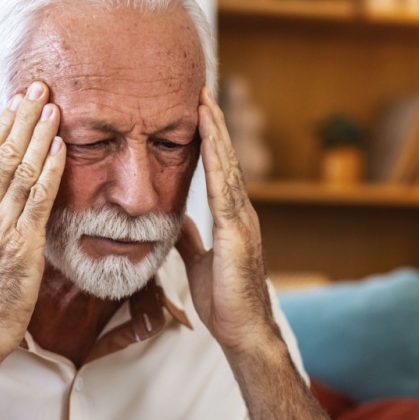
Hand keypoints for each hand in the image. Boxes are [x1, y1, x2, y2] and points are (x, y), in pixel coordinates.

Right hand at [0, 82, 64, 360]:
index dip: (1, 125)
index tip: (16, 101)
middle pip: (2, 152)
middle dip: (22, 116)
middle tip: (38, 85)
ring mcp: (0, 225)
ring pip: (20, 168)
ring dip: (38, 133)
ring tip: (53, 104)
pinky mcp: (21, 243)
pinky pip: (38, 198)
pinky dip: (50, 169)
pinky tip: (61, 147)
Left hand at [176, 85, 277, 355]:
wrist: (242, 331)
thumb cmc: (224, 302)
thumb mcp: (198, 263)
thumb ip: (189, 239)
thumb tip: (176, 220)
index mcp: (230, 218)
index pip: (217, 169)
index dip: (207, 139)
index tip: (196, 109)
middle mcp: (240, 212)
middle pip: (224, 159)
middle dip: (212, 124)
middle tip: (200, 88)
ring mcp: (242, 220)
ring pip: (226, 166)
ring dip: (214, 133)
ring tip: (203, 101)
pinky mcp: (237, 232)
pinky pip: (224, 189)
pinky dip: (215, 161)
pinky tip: (207, 139)